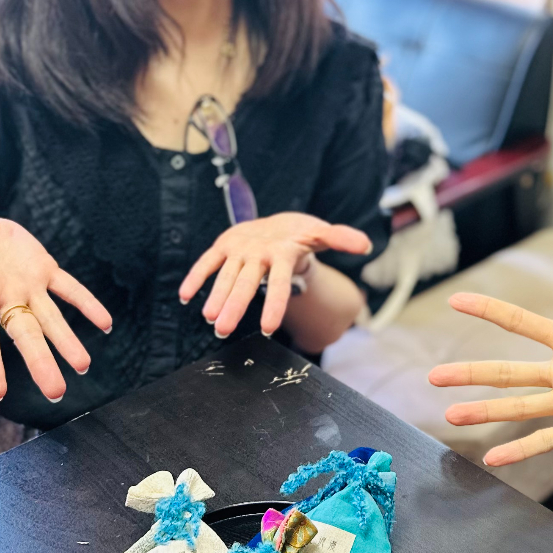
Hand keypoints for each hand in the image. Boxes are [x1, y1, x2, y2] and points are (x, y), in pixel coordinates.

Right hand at [0, 213, 112, 402]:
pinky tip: (106, 324)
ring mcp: (27, 286)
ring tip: (84, 367)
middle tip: (57, 393)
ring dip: (68, 341)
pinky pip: (70, 288)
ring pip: (51, 318)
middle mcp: (5, 299)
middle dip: (41, 363)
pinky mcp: (44, 269)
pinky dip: (88, 303)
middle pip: (26, 335)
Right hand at [179, 212, 371, 337]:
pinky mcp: (224, 245)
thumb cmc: (301, 236)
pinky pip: (207, 262)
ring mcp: (240, 248)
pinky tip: (185, 297)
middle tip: (224, 330)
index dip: (274, 305)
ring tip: (210, 320)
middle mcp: (259, 251)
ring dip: (215, 297)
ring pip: (225, 275)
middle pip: (247, 283)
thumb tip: (366, 244)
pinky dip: (196, 277)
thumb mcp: (322, 235)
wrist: (280, 221)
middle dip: (235, 306)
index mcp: (283, 252)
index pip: (279, 283)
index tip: (268, 330)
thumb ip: (341, 239)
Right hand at [426, 257, 552, 465]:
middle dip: (469, 374)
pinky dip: (520, 450)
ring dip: (485, 412)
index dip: (488, 310)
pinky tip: (493, 459)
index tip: (456, 301)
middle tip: (434, 376)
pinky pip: (547, 439)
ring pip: (518, 407)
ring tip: (451, 416)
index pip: (520, 322)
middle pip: (506, 373)